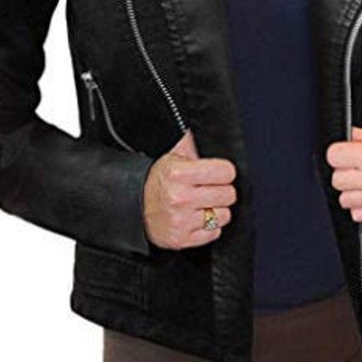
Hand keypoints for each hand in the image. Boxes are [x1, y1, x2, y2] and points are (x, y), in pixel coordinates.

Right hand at [143, 129, 236, 249]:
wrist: (133, 207)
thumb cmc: (158, 180)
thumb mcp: (171, 156)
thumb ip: (189, 142)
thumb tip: (196, 121)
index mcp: (179, 173)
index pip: (226, 172)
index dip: (224, 172)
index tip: (218, 173)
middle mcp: (180, 197)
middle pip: (228, 194)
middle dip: (222, 191)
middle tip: (210, 189)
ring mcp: (181, 220)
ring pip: (224, 215)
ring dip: (216, 210)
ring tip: (203, 204)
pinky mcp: (181, 239)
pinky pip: (214, 233)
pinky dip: (209, 227)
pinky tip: (197, 217)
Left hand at [325, 126, 361, 221]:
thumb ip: (358, 136)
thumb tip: (343, 137)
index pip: (333, 157)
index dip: (338, 153)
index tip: (343, 154)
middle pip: (336, 179)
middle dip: (344, 172)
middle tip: (356, 167)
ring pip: (344, 198)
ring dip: (351, 190)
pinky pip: (356, 214)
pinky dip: (360, 206)